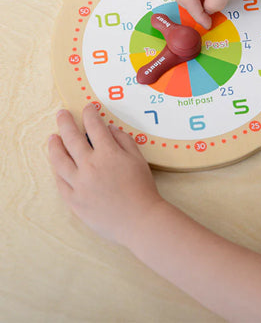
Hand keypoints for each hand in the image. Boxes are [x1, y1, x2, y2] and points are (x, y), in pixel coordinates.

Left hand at [48, 104, 163, 245]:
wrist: (139, 219)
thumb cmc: (142, 188)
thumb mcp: (138, 159)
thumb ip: (123, 140)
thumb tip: (109, 129)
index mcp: (108, 153)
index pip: (94, 126)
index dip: (90, 114)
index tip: (88, 108)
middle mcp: (89, 166)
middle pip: (71, 138)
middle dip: (66, 123)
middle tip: (62, 114)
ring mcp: (78, 184)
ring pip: (59, 160)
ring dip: (54, 145)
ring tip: (52, 137)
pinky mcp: (73, 200)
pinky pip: (60, 182)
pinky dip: (56, 170)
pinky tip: (56, 164)